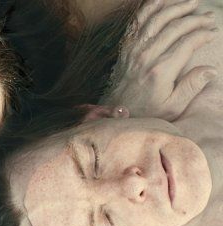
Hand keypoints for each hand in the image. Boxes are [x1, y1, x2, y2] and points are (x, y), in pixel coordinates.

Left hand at [101, 0, 217, 120]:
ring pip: (157, 19)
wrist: (115, 112)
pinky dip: (149, 8)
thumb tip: (210, 70)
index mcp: (161, 70)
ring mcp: (134, 50)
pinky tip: (161, 0)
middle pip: (176, 27)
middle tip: (209, 17)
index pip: (189, 42)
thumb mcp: (172, 107)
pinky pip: (137, 22)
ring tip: (192, 3)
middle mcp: (147, 56)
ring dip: (176, 7)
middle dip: (196, 19)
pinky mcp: (126, 48)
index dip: (204, 34)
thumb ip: (191, 87)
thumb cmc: (146, 111)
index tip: (213, 33)